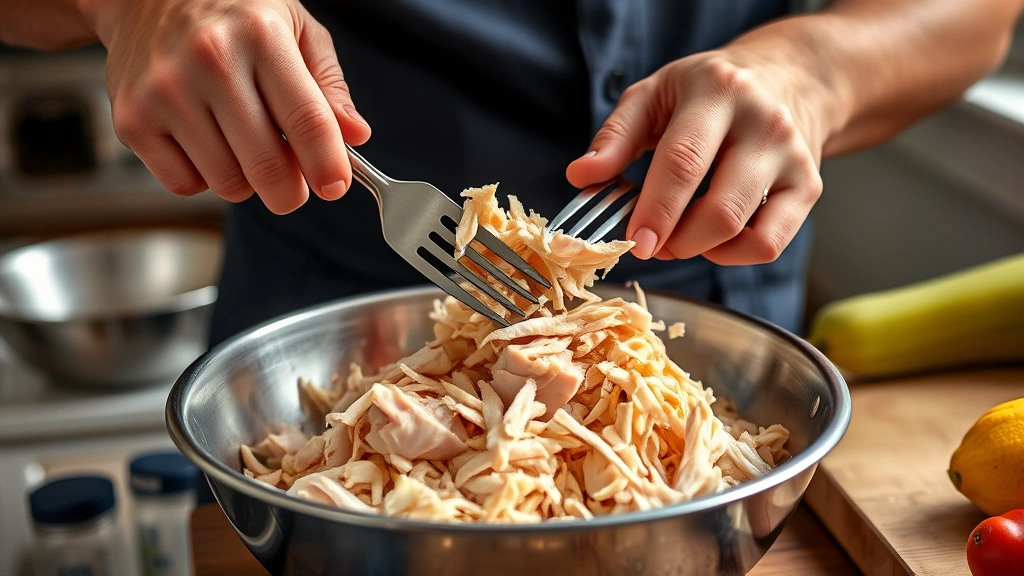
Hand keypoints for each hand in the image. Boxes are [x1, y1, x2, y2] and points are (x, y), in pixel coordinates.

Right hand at [90, 0, 370, 213]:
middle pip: (267, 166)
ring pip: (228, 183)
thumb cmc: (232, 14)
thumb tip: (355, 134)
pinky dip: (204, 178)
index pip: (307, 120)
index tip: (335, 187)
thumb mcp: (294, 28)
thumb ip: (329, 84)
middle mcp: (210, 62)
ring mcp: (166, 93)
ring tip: (243, 145)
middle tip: (292, 185)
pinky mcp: (133, 120)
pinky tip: (206, 143)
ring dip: (247, 181)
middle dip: (290, 191)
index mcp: (260, 36)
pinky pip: (185, 185)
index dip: (328, 166)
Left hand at [567, 44, 833, 264]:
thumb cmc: (707, 93)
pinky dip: (732, 254)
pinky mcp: (808, 187)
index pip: (684, 162)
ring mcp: (792, 157)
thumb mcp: (653, 95)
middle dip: (676, 241)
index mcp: (718, 92)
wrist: (786, 78)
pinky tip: (712, 237)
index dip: (655, 210)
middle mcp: (764, 123)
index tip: (633, 241)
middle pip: (719, 209)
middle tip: (649, 244)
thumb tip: (581, 176)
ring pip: (744, 232)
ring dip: (698, 250)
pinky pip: (768, 244)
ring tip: (675, 236)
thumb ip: (614, 137)